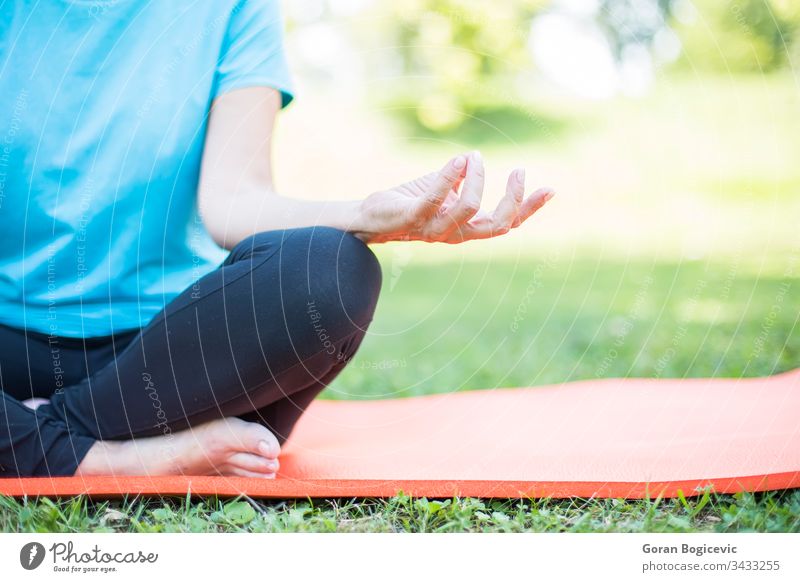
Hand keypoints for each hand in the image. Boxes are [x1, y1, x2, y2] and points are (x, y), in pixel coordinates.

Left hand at [353, 151, 553, 243]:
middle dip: (514, 200)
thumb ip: (459, 178)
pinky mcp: (413, 217)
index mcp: (465, 228)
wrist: (368, 218)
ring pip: (470, 209)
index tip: (550, 189)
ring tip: (475, 157)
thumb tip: (475, 158)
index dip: (528, 209)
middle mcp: (454, 233)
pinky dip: (450, 177)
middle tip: (520, 170)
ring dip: (478, 179)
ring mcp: (434, 228)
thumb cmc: (406, 203)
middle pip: (496, 225)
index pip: (505, 224)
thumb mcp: (440, 188)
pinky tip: (459, 159)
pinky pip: (436, 198)